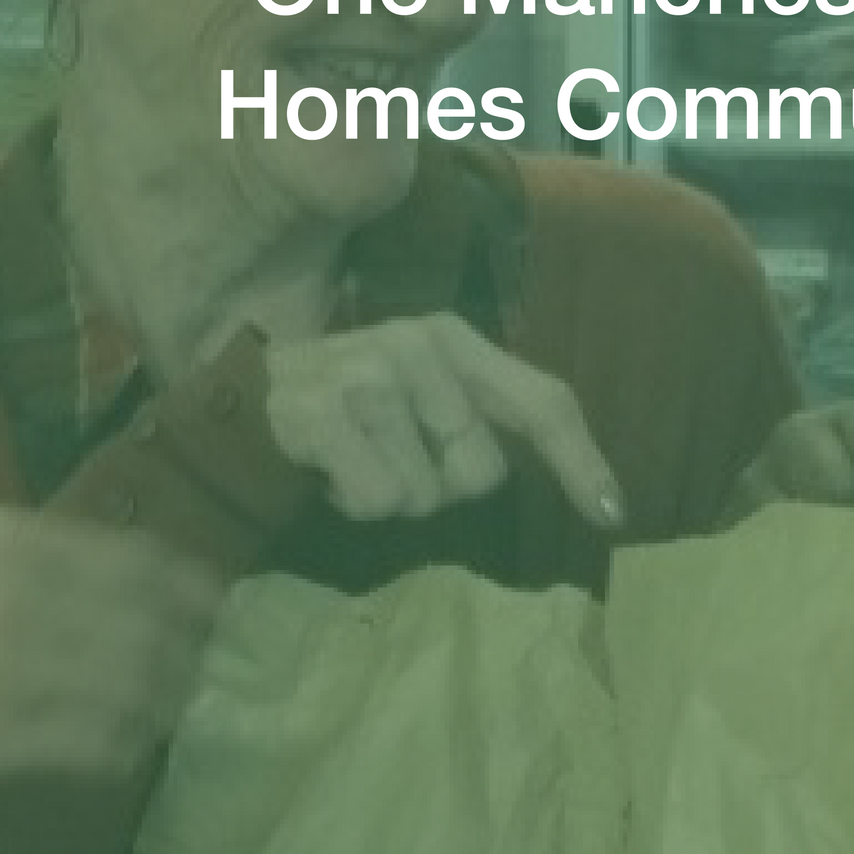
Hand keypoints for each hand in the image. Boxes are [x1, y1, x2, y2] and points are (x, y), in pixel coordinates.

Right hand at [0, 509, 224, 797]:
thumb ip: (54, 559)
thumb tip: (150, 579)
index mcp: (21, 542)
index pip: (145, 562)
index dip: (195, 591)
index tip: (220, 610)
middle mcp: (25, 595)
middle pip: (153, 627)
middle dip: (188, 654)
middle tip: (201, 672)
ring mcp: (14, 668)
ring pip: (137, 687)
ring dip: (162, 704)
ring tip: (164, 714)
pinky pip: (97, 743)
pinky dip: (124, 747)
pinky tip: (123, 750)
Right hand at [264, 314, 625, 528]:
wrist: (237, 409)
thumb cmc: (349, 414)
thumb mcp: (424, 399)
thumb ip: (487, 420)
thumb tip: (584, 484)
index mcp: (453, 337)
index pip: (543, 400)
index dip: (582, 461)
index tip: (615, 516)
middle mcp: (418, 342)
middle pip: (483, 472)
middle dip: (440, 487)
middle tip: (390, 457)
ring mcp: (369, 374)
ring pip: (426, 495)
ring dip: (391, 498)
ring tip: (354, 460)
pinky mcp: (322, 412)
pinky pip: (379, 502)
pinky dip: (354, 503)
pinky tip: (326, 472)